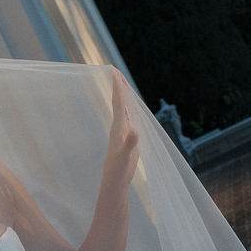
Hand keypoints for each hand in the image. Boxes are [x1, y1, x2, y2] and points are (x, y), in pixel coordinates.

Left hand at [104, 71, 139, 187]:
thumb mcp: (125, 156)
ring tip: (122, 84)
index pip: (119, 103)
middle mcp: (118, 127)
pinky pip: (128, 118)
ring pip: (122, 109)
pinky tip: (130, 108)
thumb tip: (135, 130)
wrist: (115, 180)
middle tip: (115, 70)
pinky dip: (129, 109)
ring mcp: (122, 132)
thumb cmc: (119, 169)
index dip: (118, 88)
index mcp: (118, 127)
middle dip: (118, 87)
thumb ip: (130, 143)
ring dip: (122, 96)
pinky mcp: (126, 137)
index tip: (114, 72)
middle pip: (118, 102)